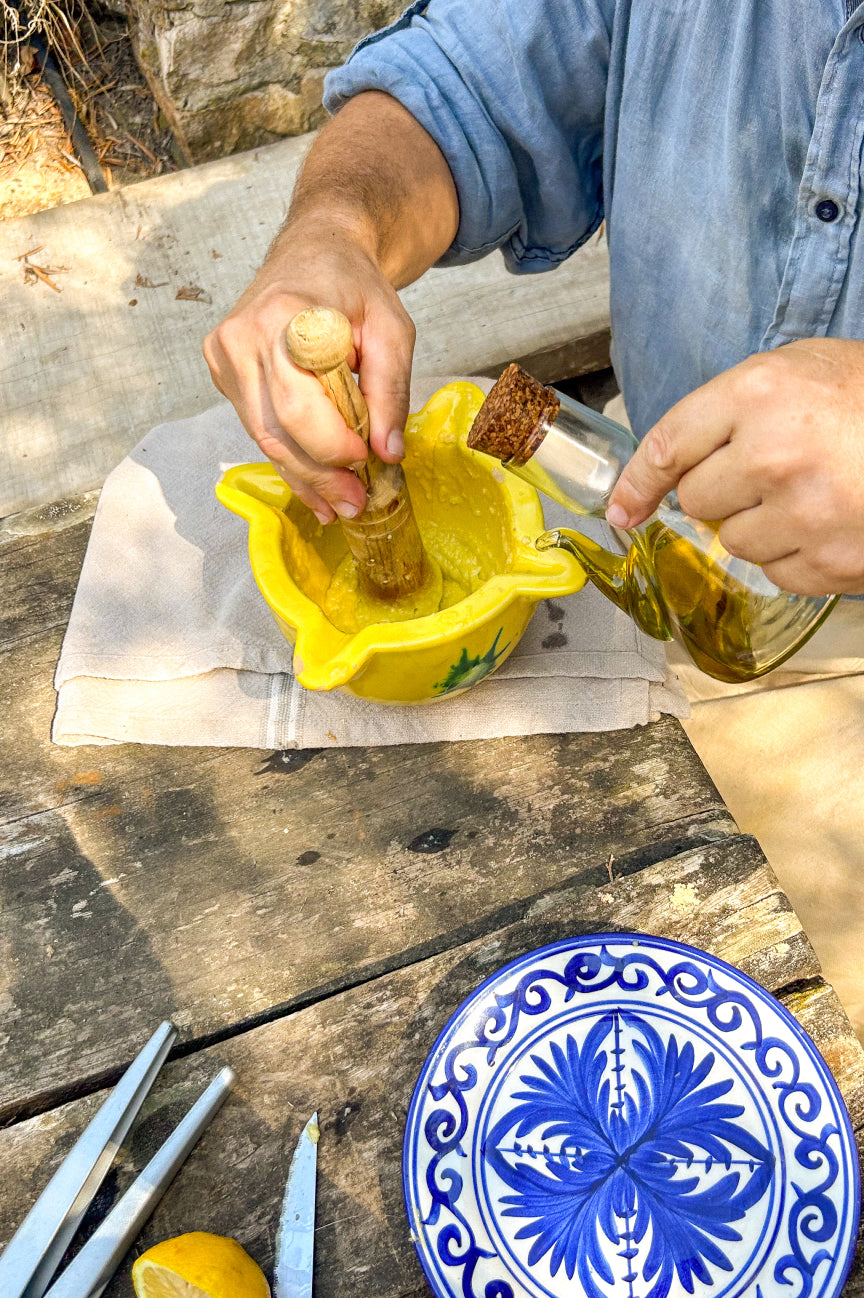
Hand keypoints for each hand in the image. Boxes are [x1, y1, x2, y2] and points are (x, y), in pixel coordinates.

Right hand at [203, 219, 415, 524]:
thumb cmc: (354, 286)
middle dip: (319, 475)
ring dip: (304, 476)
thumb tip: (387, 452)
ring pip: (263, 437)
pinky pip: (258, 428)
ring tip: (337, 504)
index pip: (298, 405)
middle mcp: (240, 339)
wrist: (315, 251)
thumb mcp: (392, 329)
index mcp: (281, 319)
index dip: (331, 445)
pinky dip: (290, 458)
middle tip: (354, 504)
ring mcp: (224, 358)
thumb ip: (391, 389)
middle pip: (276, 430)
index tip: (365, 462)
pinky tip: (315, 486)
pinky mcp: (222, 374)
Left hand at [606, 338, 863, 594]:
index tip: (622, 508)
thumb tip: (670, 467)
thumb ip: (734, 409)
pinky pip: (775, 571)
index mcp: (761, 392)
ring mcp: (801, 514)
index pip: (667, 444)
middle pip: (697, 500)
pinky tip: (830, 522)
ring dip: (759, 525)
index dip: (636, 482)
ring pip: (733, 541)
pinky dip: (795, 554)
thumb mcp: (806, 369)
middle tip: (770, 472)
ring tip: (812, 494)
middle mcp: (772, 453)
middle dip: (721, 491)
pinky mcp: (827, 562)